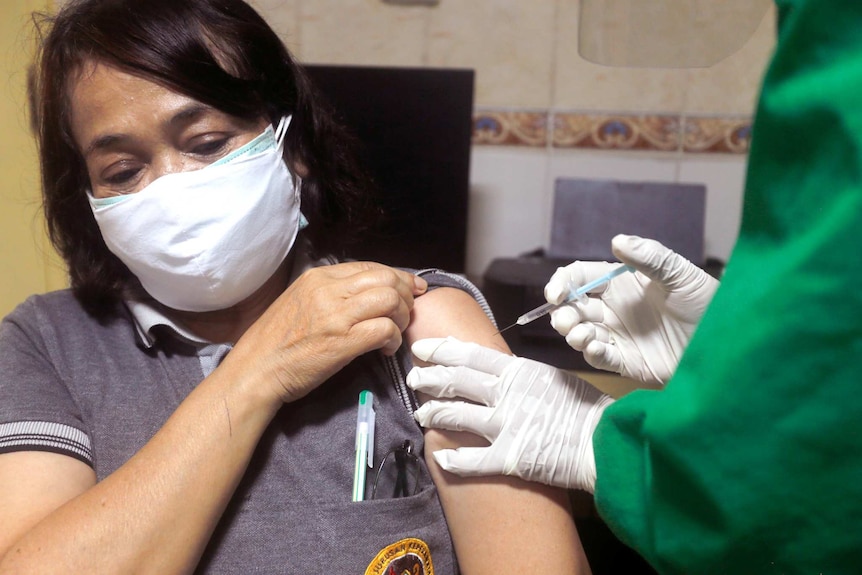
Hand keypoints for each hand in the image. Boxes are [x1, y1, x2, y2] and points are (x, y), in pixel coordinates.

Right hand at [228, 261, 426, 403]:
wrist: (255, 371)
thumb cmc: (276, 342)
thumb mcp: (300, 302)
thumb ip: (330, 293)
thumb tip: (365, 294)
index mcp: (318, 277)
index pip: (370, 266)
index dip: (397, 277)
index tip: (412, 289)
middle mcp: (327, 289)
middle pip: (386, 278)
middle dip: (405, 294)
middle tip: (407, 313)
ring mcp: (335, 314)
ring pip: (390, 299)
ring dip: (402, 316)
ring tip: (395, 332)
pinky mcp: (342, 341)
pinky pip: (384, 328)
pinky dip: (393, 339)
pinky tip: (385, 349)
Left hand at [407, 337, 612, 492]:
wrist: (605, 441)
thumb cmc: (585, 409)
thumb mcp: (552, 379)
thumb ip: (522, 376)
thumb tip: (499, 372)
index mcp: (518, 372)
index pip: (470, 355)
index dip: (441, 350)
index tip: (421, 349)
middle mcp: (507, 395)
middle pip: (456, 382)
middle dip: (429, 378)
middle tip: (413, 378)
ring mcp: (506, 425)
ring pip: (456, 416)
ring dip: (434, 413)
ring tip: (421, 414)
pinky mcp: (510, 457)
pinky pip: (472, 459)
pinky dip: (453, 459)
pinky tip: (440, 457)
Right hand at [545, 234, 718, 384]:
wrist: (728, 342)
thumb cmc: (708, 302)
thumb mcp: (681, 274)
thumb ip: (649, 257)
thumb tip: (617, 240)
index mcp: (621, 284)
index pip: (580, 278)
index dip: (562, 283)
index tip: (556, 294)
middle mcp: (615, 310)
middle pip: (573, 308)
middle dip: (562, 313)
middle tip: (566, 319)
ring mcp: (619, 336)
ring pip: (580, 334)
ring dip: (573, 333)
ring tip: (581, 334)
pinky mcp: (628, 362)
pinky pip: (600, 358)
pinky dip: (591, 353)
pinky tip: (595, 347)